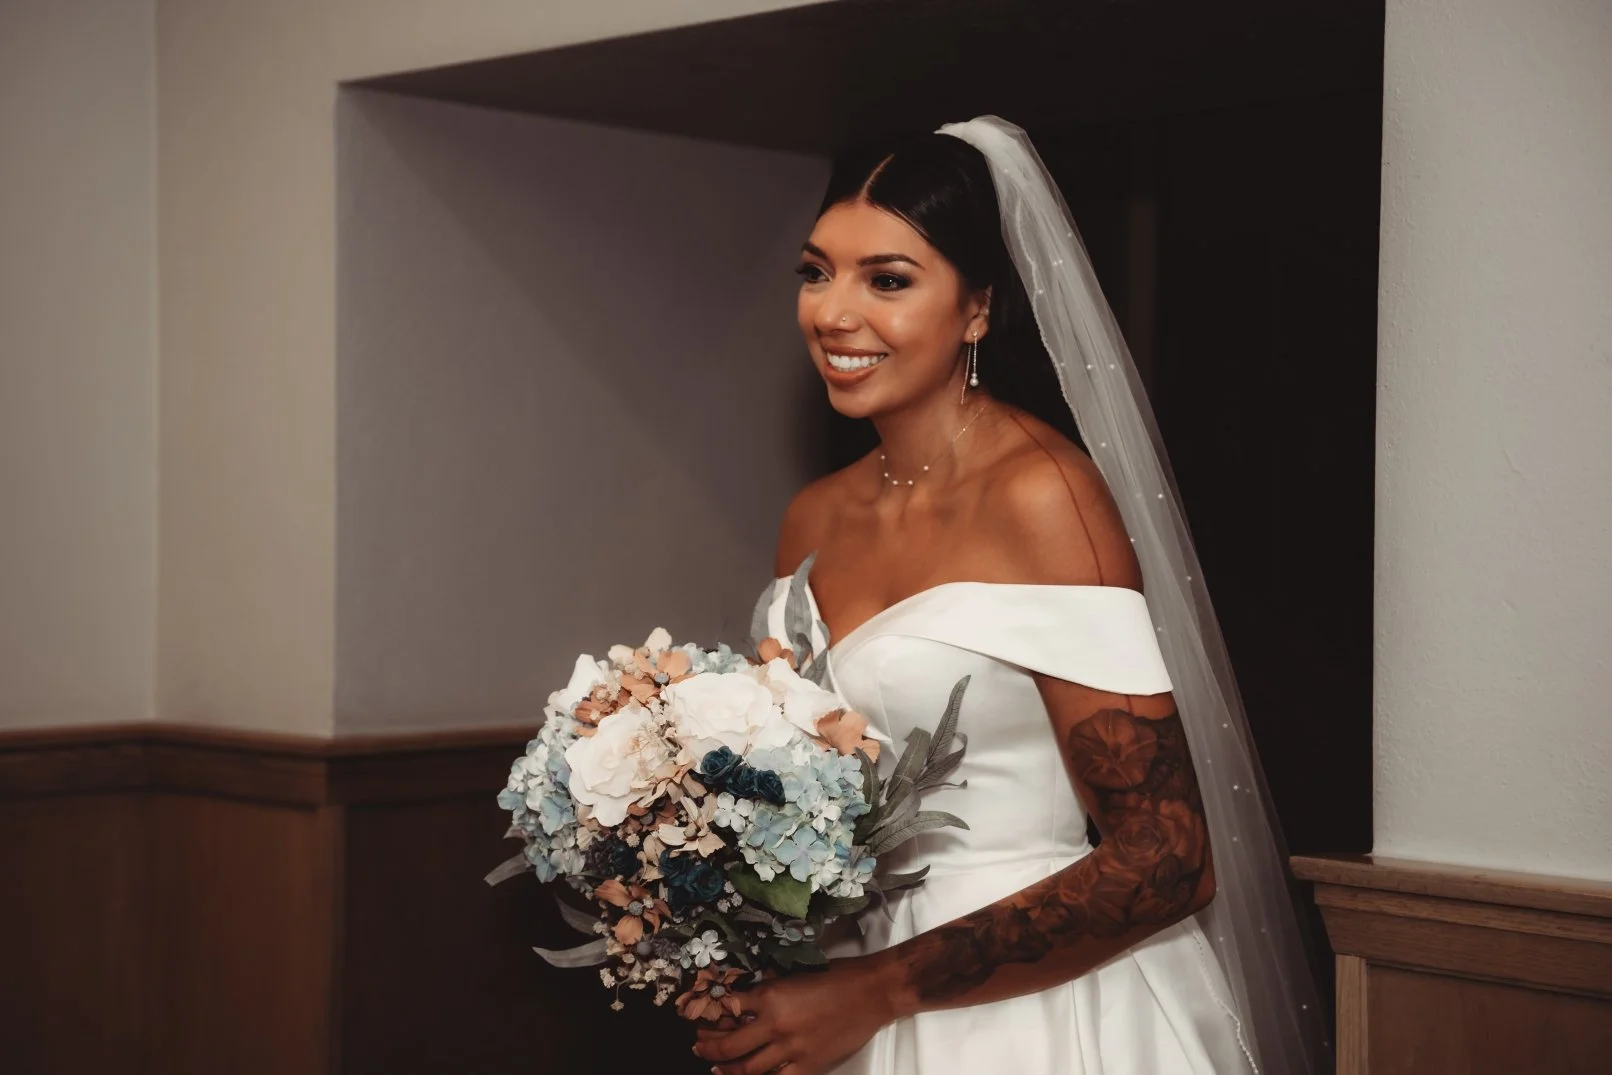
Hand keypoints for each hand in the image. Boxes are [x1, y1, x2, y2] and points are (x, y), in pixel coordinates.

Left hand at [691, 957, 899, 1074]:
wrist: (871, 992)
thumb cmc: (837, 976)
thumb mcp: (796, 972)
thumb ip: (771, 985)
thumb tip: (749, 994)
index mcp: (771, 994)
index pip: (727, 1007)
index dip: (709, 1014)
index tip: (699, 1018)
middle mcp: (775, 1024)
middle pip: (729, 1045)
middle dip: (708, 1048)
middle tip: (698, 1047)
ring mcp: (791, 1049)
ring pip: (747, 1069)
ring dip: (726, 1069)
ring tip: (716, 1067)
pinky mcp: (808, 1066)